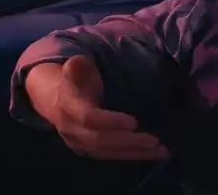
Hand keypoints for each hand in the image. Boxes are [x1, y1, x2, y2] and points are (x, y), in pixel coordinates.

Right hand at [50, 56, 168, 159]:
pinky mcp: (90, 151)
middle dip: (129, 142)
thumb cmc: (75, 79)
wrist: (56, 97)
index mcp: (70, 107)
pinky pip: (112, 156)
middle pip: (101, 140)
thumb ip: (77, 66)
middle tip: (155, 141)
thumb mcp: (74, 68)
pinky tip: (154, 154)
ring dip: (135, 153)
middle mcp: (72, 130)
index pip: (90, 119)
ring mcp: (80, 143)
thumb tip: (78, 61)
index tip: (134, 121)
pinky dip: (134, 156)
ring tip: (161, 150)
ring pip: (108, 152)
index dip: (111, 121)